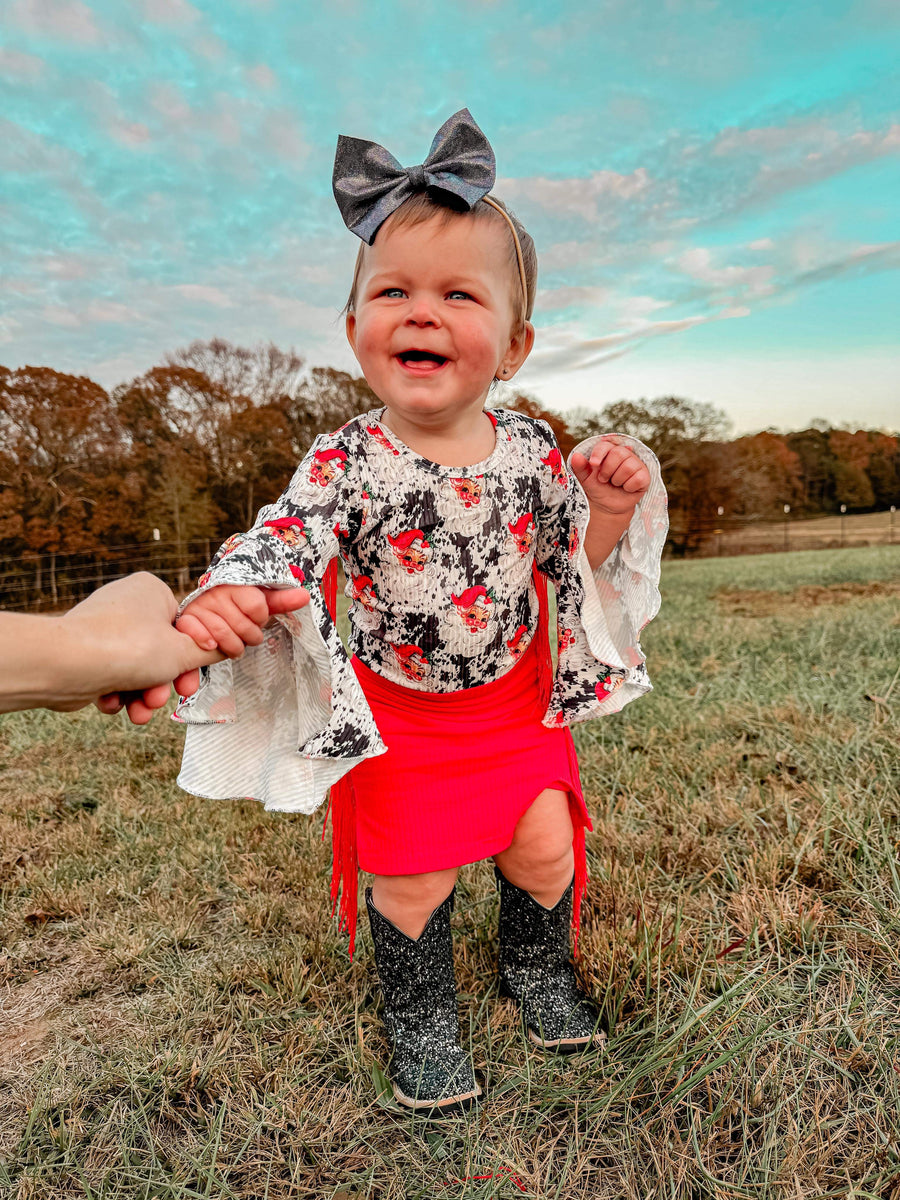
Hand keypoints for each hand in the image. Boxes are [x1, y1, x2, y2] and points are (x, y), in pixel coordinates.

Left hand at [100, 580, 308, 725]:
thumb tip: (232, 646)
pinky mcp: (86, 651)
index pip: (188, 626)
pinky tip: (115, 703)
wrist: (64, 664)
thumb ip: (212, 652)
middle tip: (167, 696)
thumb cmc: (127, 648)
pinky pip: (115, 676)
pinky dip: (119, 694)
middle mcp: (127, 604)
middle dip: (164, 683)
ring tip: (139, 709)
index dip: (192, 658)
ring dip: (144, 694)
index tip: (191, 678)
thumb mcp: (183, 652)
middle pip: (162, 651)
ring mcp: (104, 627)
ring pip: (139, 669)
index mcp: (152, 591)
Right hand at [174, 583, 309, 659]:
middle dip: (250, 637)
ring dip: (233, 647)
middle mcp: (218, 594)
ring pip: (223, 636)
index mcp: (238, 586)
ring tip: (235, 645)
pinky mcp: (186, 619)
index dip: (260, 618)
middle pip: (243, 626)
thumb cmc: (238, 603)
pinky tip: (212, 646)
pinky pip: (196, 635)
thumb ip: (281, 600)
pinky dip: (206, 644)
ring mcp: (201, 607)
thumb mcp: (260, 600)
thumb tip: (305, 596)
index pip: (257, 607)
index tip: (257, 618)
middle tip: (247, 636)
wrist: (207, 600)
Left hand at [570, 437, 649, 514]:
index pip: (606, 445)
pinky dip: (629, 487)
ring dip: (617, 480)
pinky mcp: (644, 475)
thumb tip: (576, 456)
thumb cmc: (598, 488)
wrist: (607, 506)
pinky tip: (626, 488)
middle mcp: (624, 453)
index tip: (594, 464)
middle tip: (604, 479)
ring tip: (615, 483)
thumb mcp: (586, 479)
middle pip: (618, 453)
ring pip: (628, 466)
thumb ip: (580, 467)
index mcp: (608, 451)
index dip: (599, 453)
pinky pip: (638, 478)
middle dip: (607, 470)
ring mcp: (636, 464)